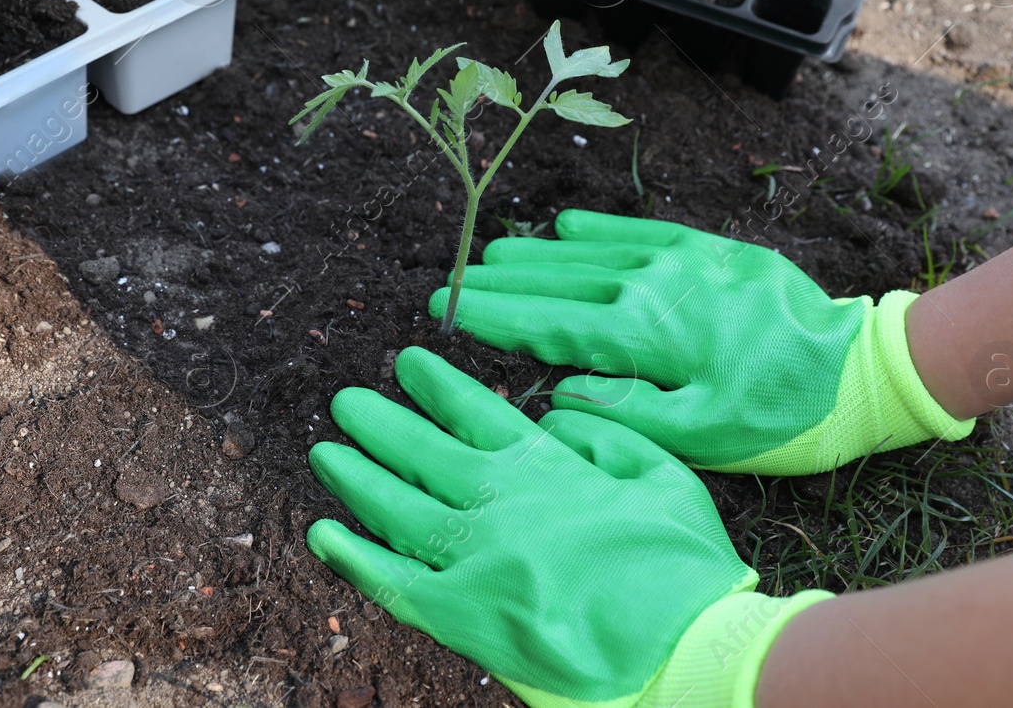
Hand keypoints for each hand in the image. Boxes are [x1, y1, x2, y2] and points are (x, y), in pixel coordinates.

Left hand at [306, 347, 827, 707]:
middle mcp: (501, 505)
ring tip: (326, 451)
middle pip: (422, 454)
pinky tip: (322, 535)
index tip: (409, 364)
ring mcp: (478, 561)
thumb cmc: (685, 564)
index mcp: (547, 468)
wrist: (689, 648)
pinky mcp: (465, 617)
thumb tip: (551, 419)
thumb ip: (600, 434)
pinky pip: (395, 584)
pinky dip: (355, 559)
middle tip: (346, 401)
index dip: (437, 386)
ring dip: (357, 478)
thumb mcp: (660, 472)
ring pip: (398, 509)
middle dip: (380, 424)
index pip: (476, 412)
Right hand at [427, 210, 972, 473]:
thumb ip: (622, 412)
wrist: (857, 366)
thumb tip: (561, 389)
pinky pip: (635, 233)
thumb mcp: (700, 436)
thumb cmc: (778, 415)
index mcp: (640, 335)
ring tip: (490, 258)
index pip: (545, 324)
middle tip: (451, 283)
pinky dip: (594, 232)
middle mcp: (648, 286)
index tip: (447, 310)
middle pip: (556, 282)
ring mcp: (676, 260)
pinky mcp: (706, 248)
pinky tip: (563, 230)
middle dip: (499, 284)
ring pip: (587, 255)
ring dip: (535, 257)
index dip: (491, 316)